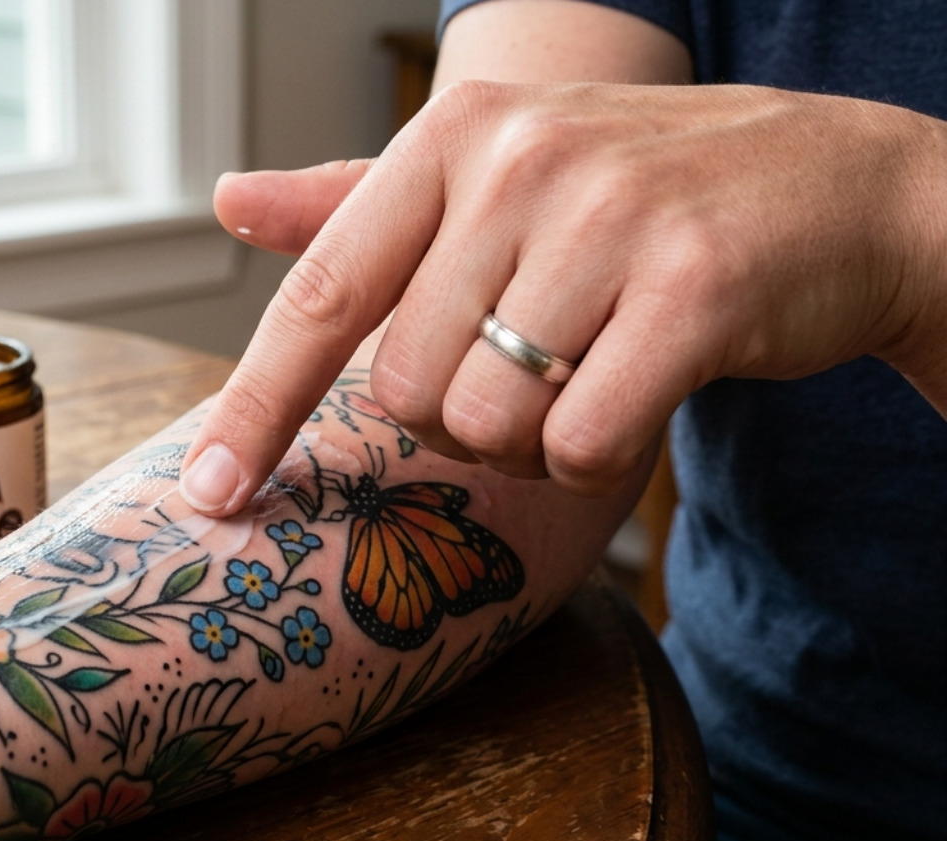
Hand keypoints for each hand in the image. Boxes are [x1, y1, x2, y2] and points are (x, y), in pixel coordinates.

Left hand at [181, 81, 946, 512]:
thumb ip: (356, 204)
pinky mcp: (695, 286)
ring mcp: (612, 217)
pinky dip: (595, 456)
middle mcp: (523, 159)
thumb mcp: (492, 177)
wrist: (837, 186)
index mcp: (455, 136)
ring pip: (488, 421)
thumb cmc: (639, 195)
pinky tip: (635, 394)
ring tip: (586, 373)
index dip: (257, 407)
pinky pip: (582, 442)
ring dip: (529, 440)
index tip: (211, 495)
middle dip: (457, 418)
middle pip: (409, 386)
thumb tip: (226, 203)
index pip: (322, 294)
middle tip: (529, 370)